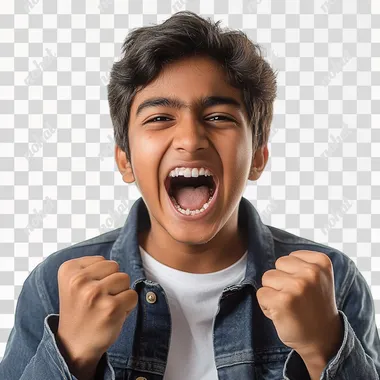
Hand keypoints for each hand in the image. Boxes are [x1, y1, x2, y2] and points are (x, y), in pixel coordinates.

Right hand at [56, 256, 137, 375]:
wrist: (74, 345)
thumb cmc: (81, 310)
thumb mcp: (75, 282)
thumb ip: (92, 266)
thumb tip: (116, 264)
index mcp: (68, 270)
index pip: (102, 260)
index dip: (100, 276)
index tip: (87, 292)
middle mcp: (78, 280)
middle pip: (115, 266)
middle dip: (112, 282)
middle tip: (98, 301)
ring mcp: (94, 294)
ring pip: (125, 278)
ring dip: (120, 293)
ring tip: (105, 307)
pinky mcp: (110, 308)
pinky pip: (132, 295)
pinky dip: (128, 305)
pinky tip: (113, 315)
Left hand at [256, 250, 342, 358]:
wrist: (323, 339)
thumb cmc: (314, 306)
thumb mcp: (317, 277)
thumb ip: (300, 263)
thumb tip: (269, 250)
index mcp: (321, 261)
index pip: (288, 258)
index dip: (292, 274)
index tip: (306, 290)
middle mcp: (311, 272)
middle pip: (277, 265)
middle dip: (281, 281)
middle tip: (296, 299)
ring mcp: (297, 286)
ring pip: (267, 278)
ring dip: (273, 293)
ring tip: (289, 306)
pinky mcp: (283, 301)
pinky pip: (261, 294)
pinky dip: (266, 306)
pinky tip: (282, 314)